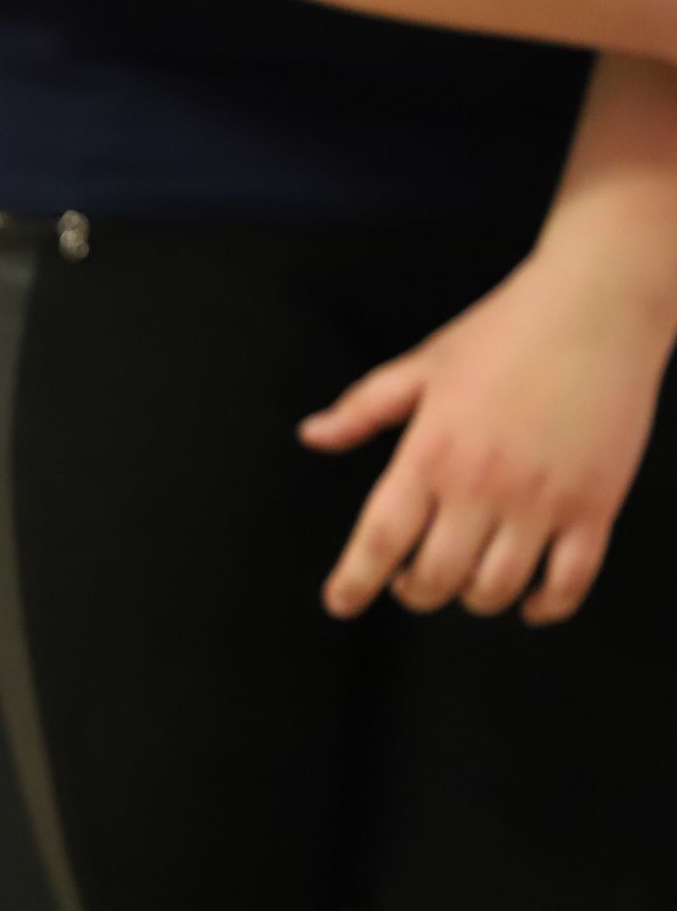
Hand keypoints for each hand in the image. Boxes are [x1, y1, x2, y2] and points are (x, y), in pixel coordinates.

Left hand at [300, 249, 671, 624]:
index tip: (340, 604)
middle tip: (409, 582)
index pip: (380, 539)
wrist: (599, 304)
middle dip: (414, 593)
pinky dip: (545, 606)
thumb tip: (312, 435)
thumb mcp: (422, 366)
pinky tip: (527, 603)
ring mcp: (542, 500)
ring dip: (473, 599)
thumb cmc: (506, 331)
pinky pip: (569, 582)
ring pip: (496, 589)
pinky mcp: (595, 505)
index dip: (354, 582)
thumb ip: (363, 410)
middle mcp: (482, 485)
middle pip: (435, 578)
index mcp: (430, 453)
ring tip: (465, 580)